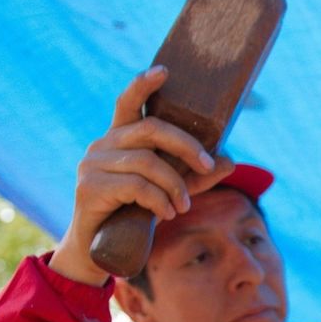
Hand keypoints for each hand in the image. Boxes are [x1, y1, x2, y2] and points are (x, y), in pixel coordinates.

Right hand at [49, 66, 235, 284]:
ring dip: (175, 185)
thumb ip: (196, 177)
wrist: (100, 250)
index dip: (144, 85)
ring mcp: (93, 164)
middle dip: (186, 145)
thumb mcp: (169, 192)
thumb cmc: (134, 214)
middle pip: (150, 129)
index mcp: (119, 139)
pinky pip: (136, 185)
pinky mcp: (90, 187)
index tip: (164, 71)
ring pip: (147, 161)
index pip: (129, 103)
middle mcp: (102, 144)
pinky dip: (159, 200)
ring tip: (183, 207)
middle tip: (208, 166)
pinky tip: (167, 214)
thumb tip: (230, 160)